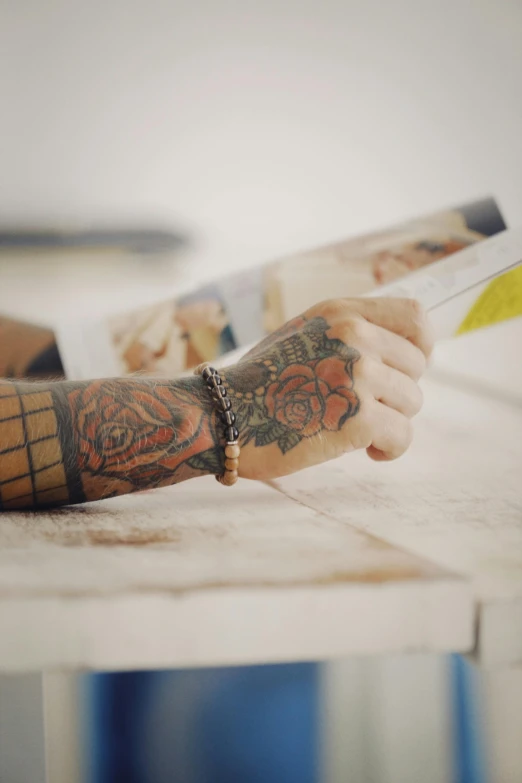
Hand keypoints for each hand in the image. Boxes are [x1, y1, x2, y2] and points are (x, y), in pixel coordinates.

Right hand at [221, 298, 432, 480]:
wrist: (222, 415)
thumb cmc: (259, 381)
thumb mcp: (304, 335)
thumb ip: (348, 335)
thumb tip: (398, 352)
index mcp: (342, 314)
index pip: (415, 318)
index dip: (419, 347)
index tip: (402, 370)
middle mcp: (354, 337)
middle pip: (416, 367)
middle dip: (396, 393)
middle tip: (364, 408)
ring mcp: (358, 376)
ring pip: (412, 403)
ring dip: (390, 421)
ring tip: (357, 430)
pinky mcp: (357, 419)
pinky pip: (403, 436)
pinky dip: (389, 449)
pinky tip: (366, 451)